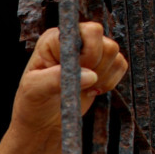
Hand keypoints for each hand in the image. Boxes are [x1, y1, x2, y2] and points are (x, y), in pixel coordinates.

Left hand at [11, 22, 128, 134]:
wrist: (43, 121)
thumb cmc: (33, 103)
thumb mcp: (34, 90)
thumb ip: (54, 79)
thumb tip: (91, 75)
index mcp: (54, 38)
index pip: (89, 32)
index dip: (89, 55)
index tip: (73, 74)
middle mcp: (74, 40)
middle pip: (106, 42)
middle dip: (97, 67)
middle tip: (78, 84)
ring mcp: (91, 49)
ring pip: (114, 53)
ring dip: (102, 77)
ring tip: (82, 89)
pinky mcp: (103, 64)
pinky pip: (121, 65)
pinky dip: (109, 82)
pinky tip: (91, 91)